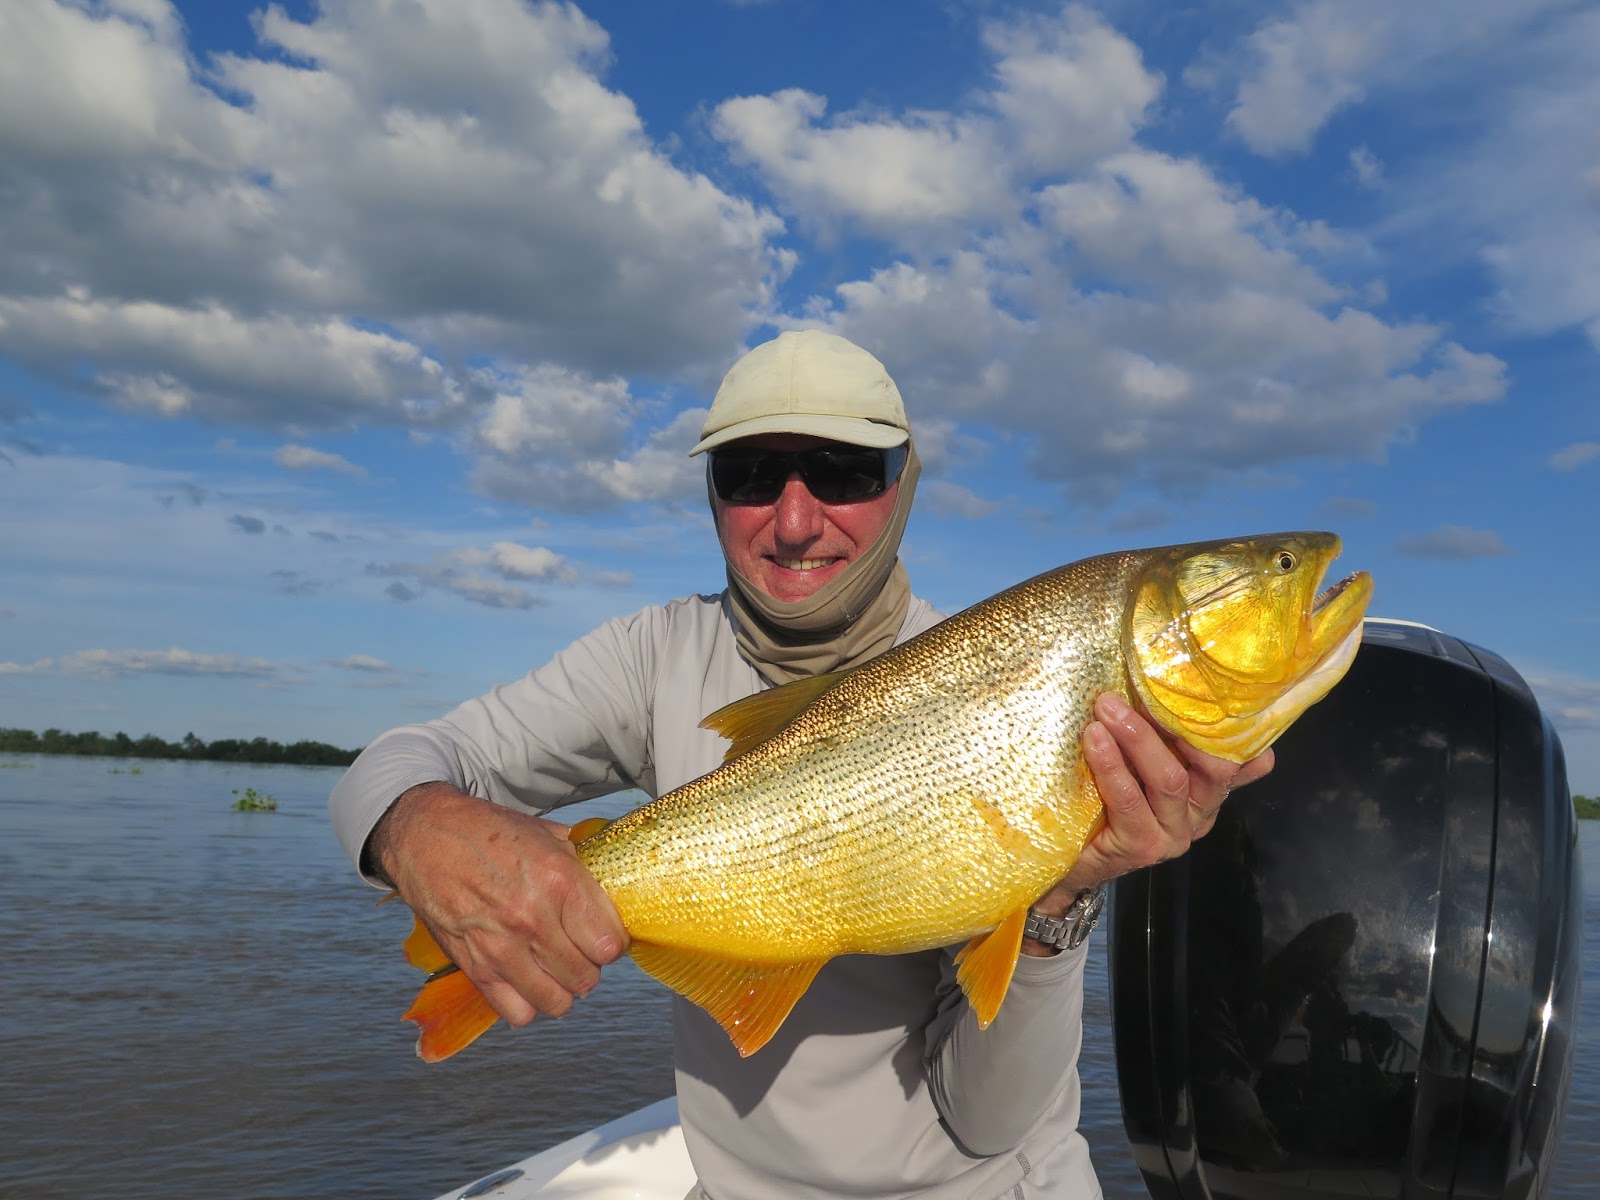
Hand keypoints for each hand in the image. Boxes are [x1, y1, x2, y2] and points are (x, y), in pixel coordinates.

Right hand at [369, 781, 627, 1025]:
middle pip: (586, 976)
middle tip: (579, 951)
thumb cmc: (488, 831)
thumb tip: (617, 881)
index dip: (612, 943)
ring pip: (557, 1001)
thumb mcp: (547, 834)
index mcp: (559, 880)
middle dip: (589, 966)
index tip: (604, 936)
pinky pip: (516, 1012)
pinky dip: (528, 1004)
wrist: (426, 836)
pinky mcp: (474, 967)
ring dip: (563, 989)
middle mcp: (533, 918)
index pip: (609, 944)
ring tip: (556, 970)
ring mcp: (501, 947)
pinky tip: (528, 981)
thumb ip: (584, 864)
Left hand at [1026, 693, 1271, 945]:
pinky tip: (1094, 739)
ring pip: (1170, 779)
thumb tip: (1162, 679)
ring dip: (1138, 737)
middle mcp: (1199, 814)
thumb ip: (1158, 735)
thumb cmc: (1103, 799)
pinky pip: (1130, 800)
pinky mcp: (1143, 847)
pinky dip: (1111, 765)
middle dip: (1176, 722)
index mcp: (1207, 791)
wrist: (1069, 859)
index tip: (1211, 688)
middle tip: (1138, 688)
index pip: (1241, 760)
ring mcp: (1174, 834)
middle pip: (1213, 766)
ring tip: (1106, 707)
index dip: (1232, 727)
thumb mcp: (1137, 764)